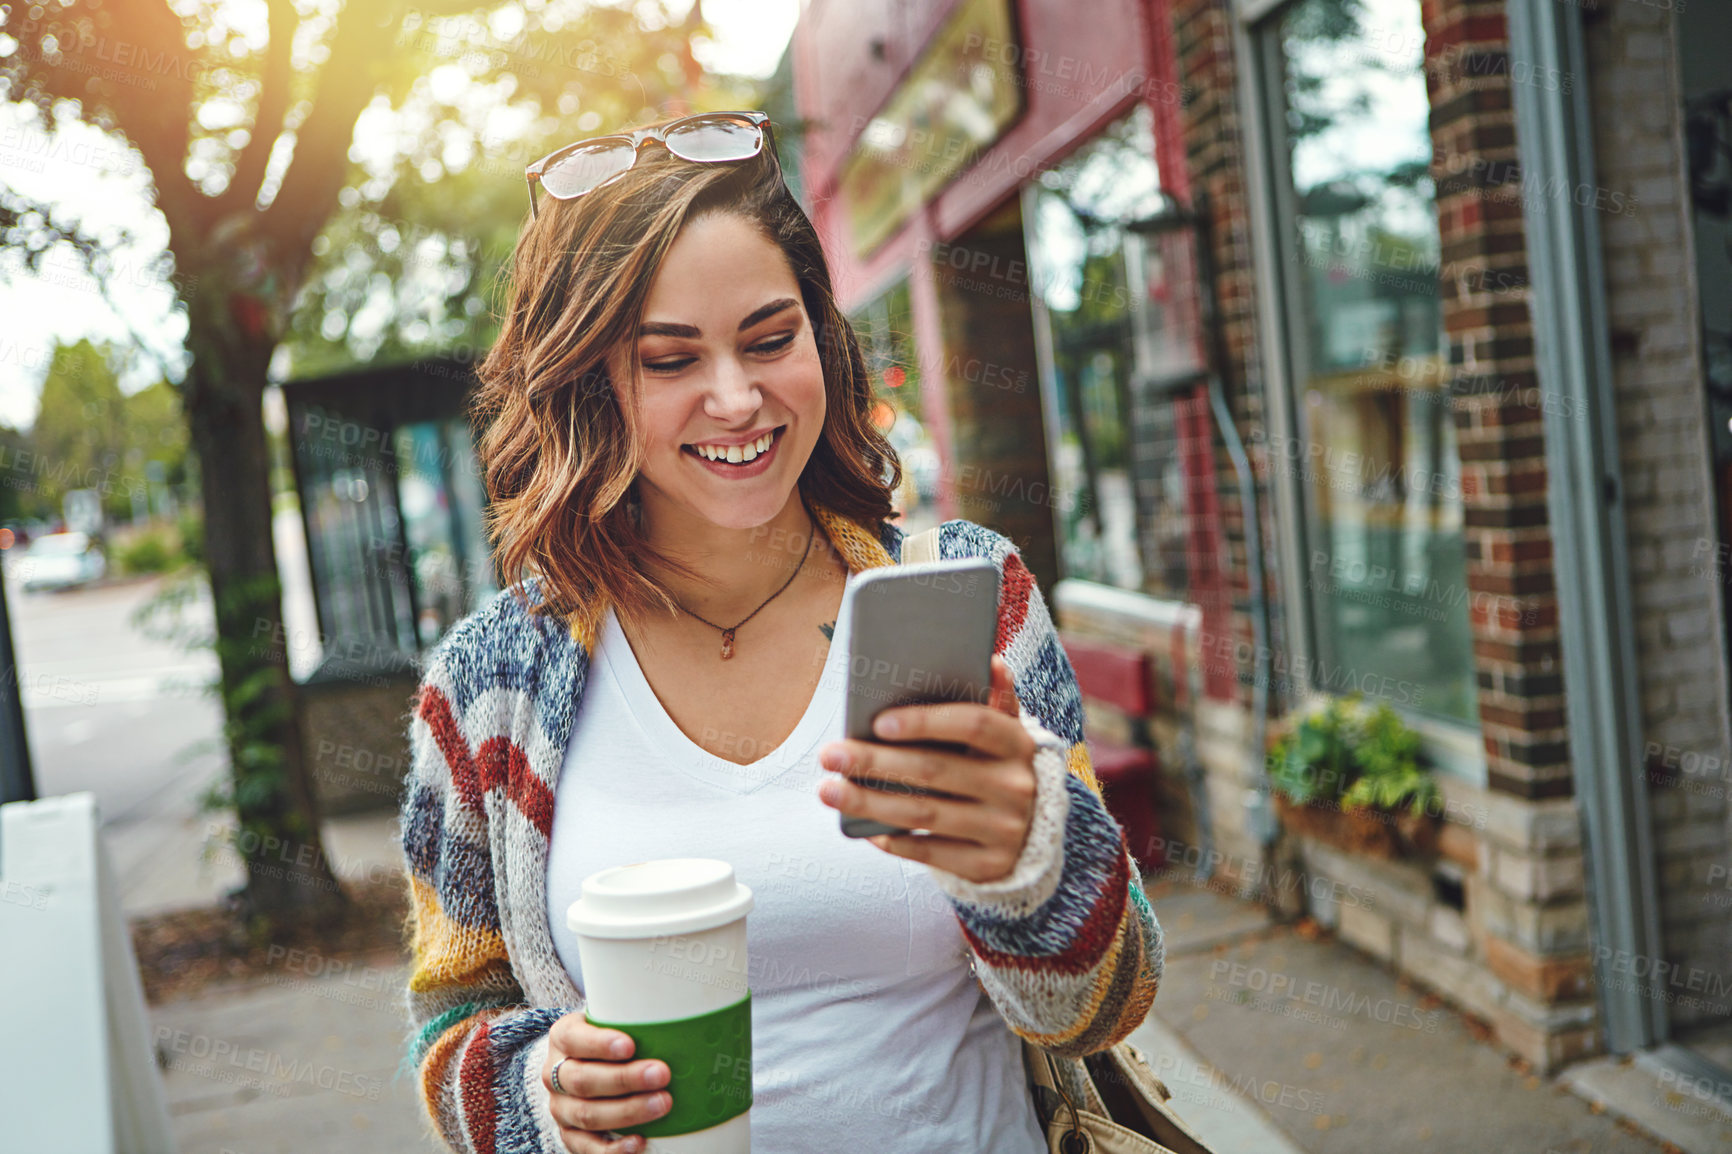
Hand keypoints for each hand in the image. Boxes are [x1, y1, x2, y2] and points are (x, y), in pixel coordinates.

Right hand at [542, 1011, 670, 1152]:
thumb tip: (684, 1021)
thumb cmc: (610, 1037)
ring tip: (662, 1104)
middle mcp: (555, 1074)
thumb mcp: (614, 1020)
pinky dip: (612, 1149)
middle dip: (624, 1079)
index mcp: (563, 1038)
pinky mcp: (569, 1135)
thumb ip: (635, 1020)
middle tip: (661, 1074)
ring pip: (587, 1114)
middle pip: (584, 1080)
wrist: (586, 1064)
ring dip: (627, 1112)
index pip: (575, 1039)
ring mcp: (560, 1107)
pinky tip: (639, 1142)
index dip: (600, 1044)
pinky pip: (586, 1147)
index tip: (630, 1045)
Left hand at [817, 653, 1037, 883]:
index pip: (973, 724)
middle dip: (875, 761)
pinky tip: (865, 830)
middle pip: (935, 769)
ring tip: (828, 791)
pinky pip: (931, 852)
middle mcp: (1015, 786)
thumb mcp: (1003, 734)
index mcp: (1017, 743)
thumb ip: (993, 699)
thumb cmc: (995, 768)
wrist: (1031, 834)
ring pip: (925, 812)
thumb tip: (989, 661)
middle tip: (830, 755)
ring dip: (869, 803)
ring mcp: (1004, 829)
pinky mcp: (988, 866)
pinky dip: (895, 840)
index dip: (926, 721)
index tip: (878, 722)